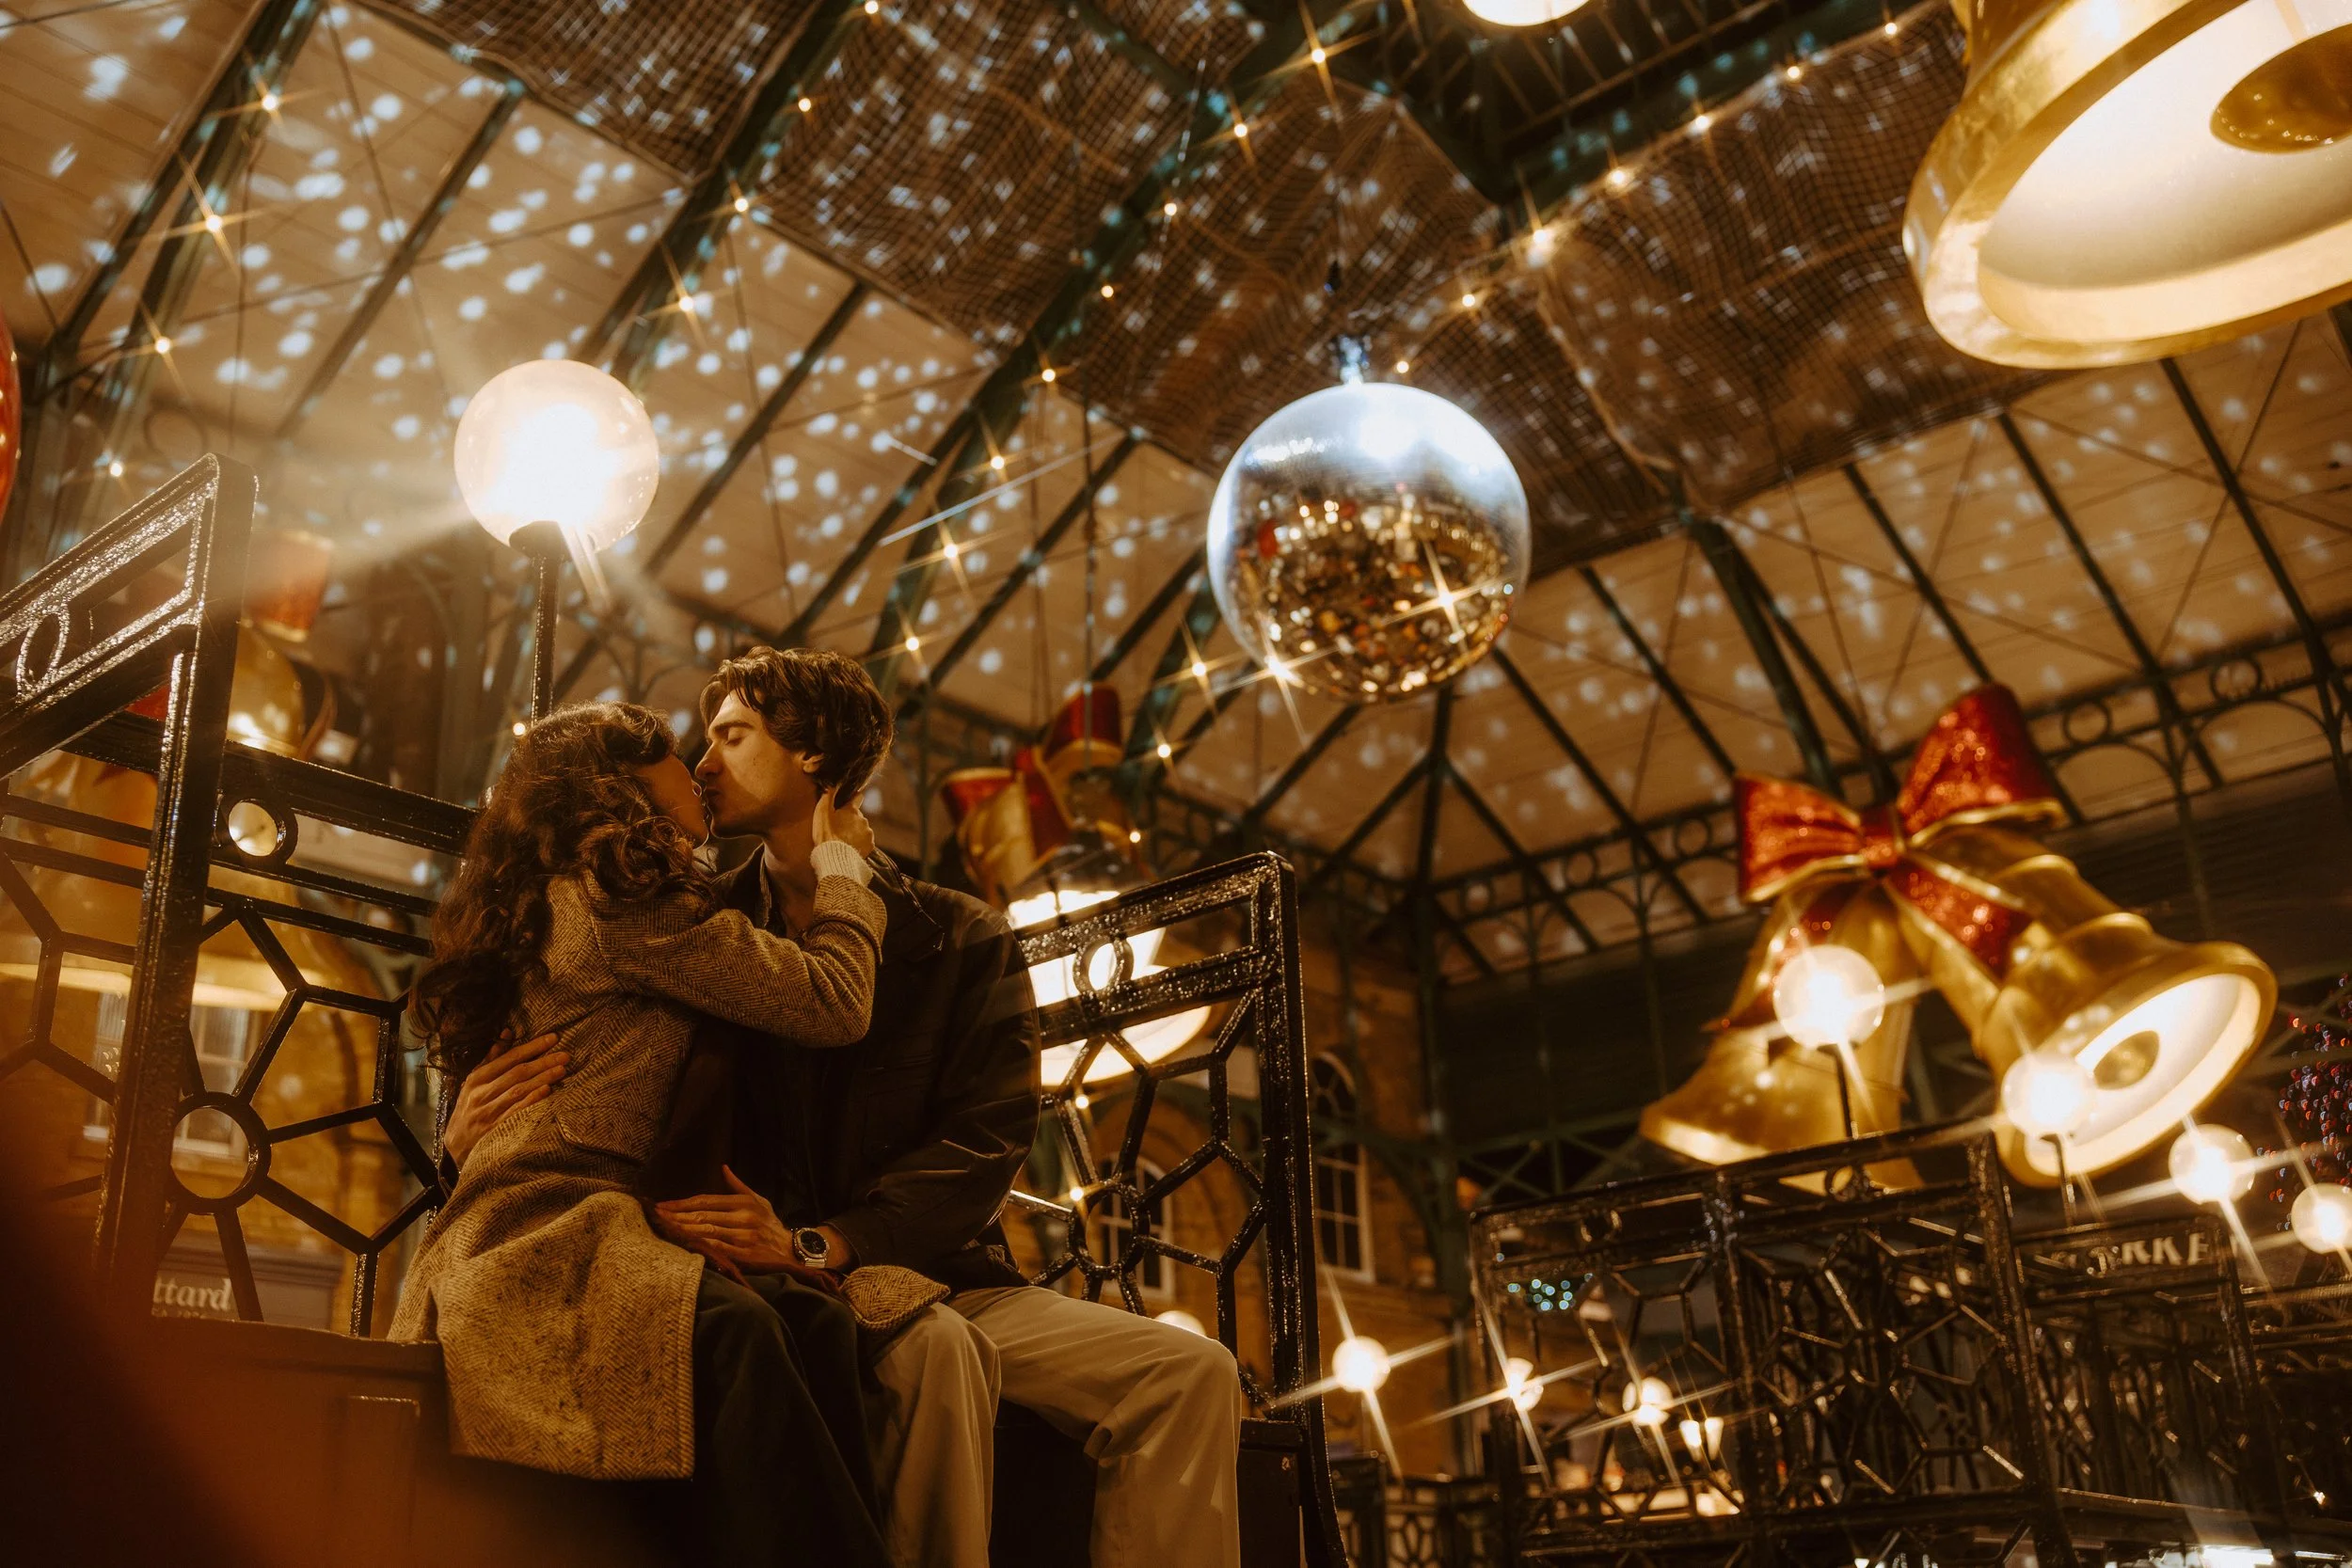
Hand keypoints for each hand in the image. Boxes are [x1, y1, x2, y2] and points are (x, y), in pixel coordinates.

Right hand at [442, 1032, 565, 1168]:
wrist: (456, 1144)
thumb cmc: (469, 1107)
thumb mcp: (474, 1081)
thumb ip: (492, 1057)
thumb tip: (508, 1032)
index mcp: (477, 1078)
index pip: (509, 1058)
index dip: (532, 1047)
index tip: (553, 1038)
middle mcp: (482, 1093)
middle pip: (517, 1073)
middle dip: (543, 1062)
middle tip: (565, 1055)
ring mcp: (489, 1112)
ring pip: (519, 1091)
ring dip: (542, 1079)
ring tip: (562, 1070)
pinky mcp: (496, 1129)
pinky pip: (517, 1111)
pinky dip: (532, 1100)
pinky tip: (548, 1091)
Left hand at [652, 1168, 857, 1272]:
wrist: (790, 1249)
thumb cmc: (771, 1223)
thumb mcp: (758, 1200)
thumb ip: (738, 1185)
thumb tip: (723, 1168)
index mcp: (743, 1202)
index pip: (706, 1200)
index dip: (683, 1203)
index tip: (664, 1204)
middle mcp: (742, 1217)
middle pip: (702, 1215)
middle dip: (677, 1215)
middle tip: (656, 1214)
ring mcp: (743, 1236)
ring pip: (706, 1231)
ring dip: (683, 1229)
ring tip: (664, 1227)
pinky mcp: (743, 1254)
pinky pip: (716, 1248)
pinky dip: (698, 1244)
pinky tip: (683, 1242)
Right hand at [810, 791, 875, 859]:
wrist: (835, 857)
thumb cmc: (826, 833)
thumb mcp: (822, 812)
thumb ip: (828, 795)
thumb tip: (833, 782)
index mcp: (852, 810)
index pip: (858, 797)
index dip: (854, 797)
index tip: (851, 799)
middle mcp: (863, 819)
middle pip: (858, 816)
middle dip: (851, 819)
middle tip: (839, 828)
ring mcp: (868, 833)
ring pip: (862, 829)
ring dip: (855, 831)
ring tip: (843, 839)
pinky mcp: (870, 845)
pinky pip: (865, 841)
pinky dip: (859, 843)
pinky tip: (849, 846)